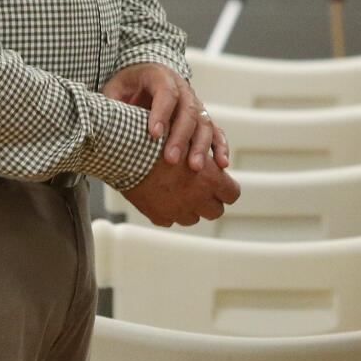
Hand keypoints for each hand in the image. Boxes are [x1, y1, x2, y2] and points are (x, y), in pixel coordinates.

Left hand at [100, 62, 229, 171]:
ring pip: (204, 123)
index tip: (154, 134)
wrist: (143, 79)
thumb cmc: (127, 86)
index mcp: (160, 76)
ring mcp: (194, 104)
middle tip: (171, 159)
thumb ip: (111, 102)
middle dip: (180, 136)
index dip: (161, 113)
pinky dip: (220, 147)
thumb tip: (105, 123)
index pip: (166, 93)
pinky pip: (215, 131)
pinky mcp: (201, 119)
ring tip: (194, 167)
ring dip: (201, 146)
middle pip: (188, 111)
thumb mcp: (114, 88)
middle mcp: (182, 89)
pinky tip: (221, 164)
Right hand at [119, 151, 241, 227]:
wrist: (128, 150)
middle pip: (215, 211)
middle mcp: (198, 197)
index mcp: (211, 179)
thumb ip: (204, 159)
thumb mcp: (189, 144)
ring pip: (192, 218)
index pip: (232, 194)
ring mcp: (178, 210)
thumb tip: (216, 166)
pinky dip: (167, 211)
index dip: (226, 189)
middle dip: (210, 202)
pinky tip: (160, 196)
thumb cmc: (159, 140)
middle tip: (199, 189)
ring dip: (189, 208)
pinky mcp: (159, 216)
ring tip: (177, 191)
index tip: (219, 184)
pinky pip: (170, 220)